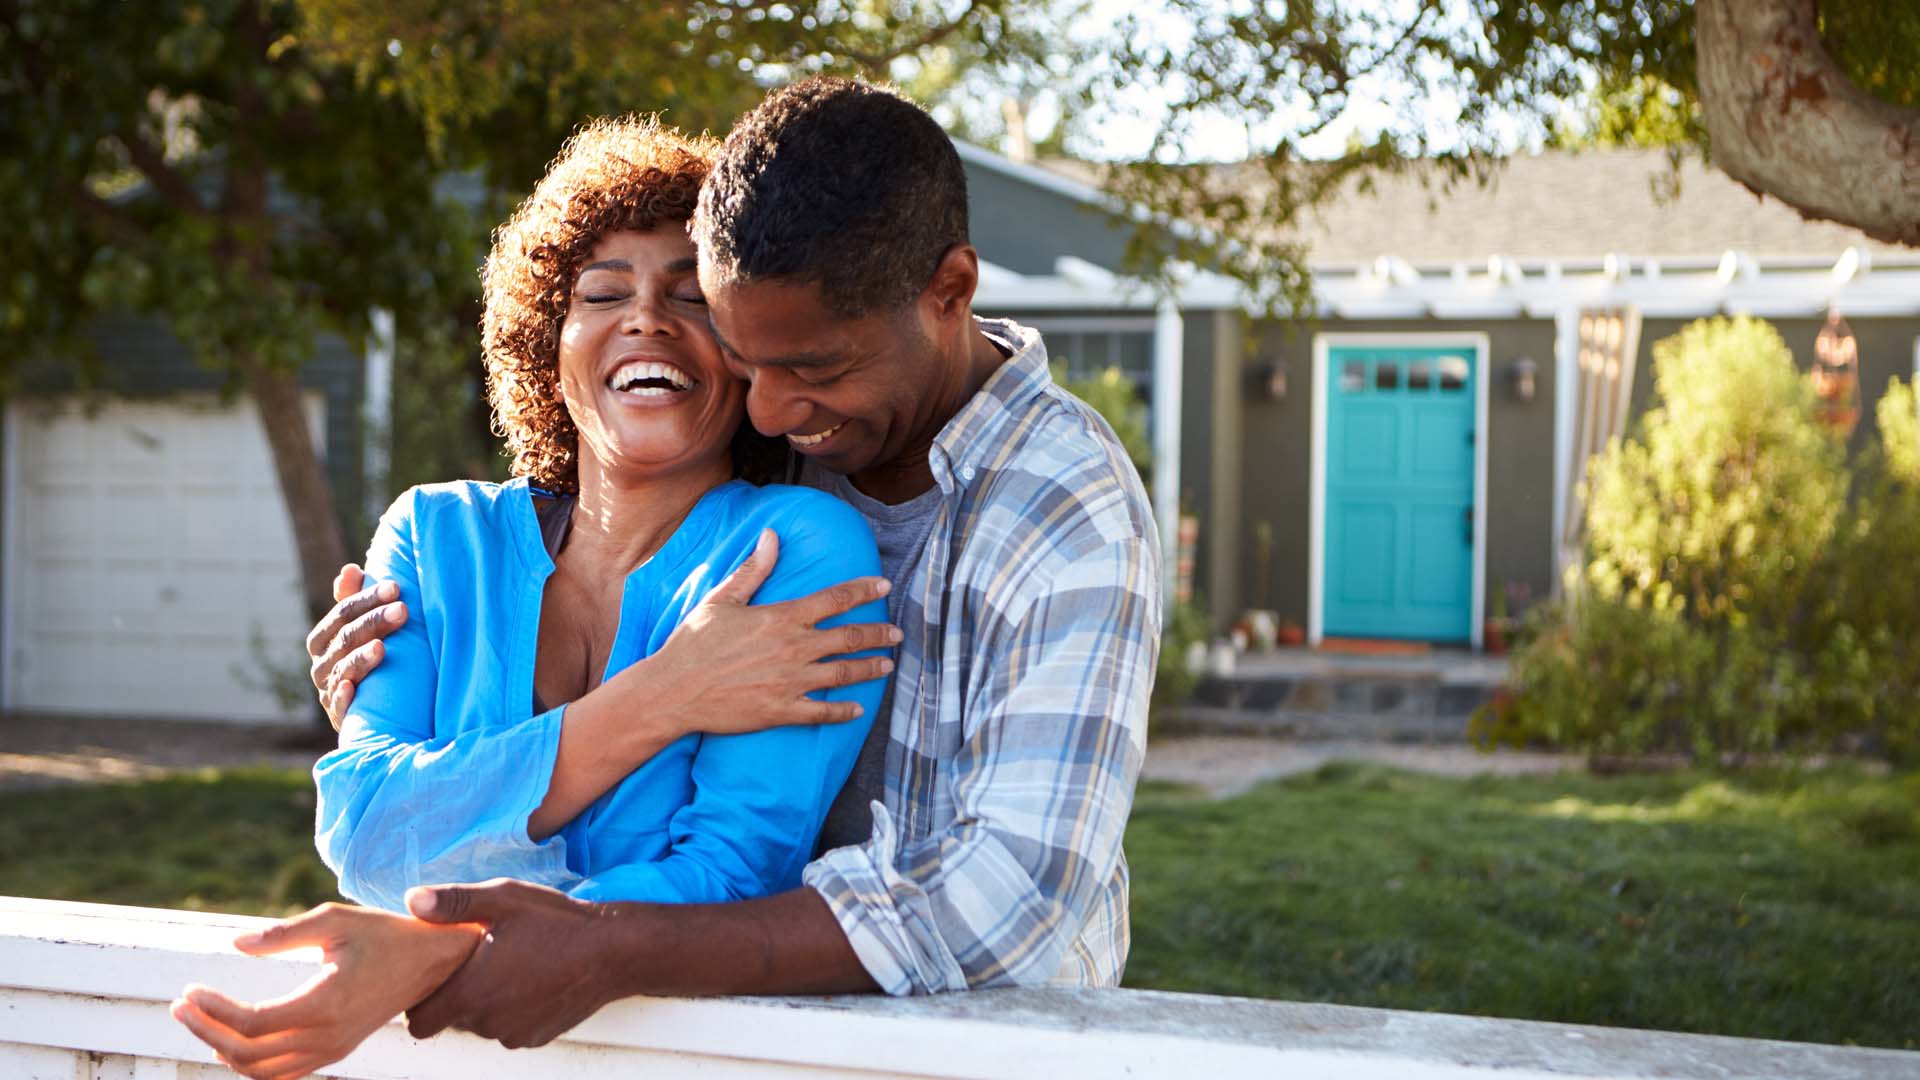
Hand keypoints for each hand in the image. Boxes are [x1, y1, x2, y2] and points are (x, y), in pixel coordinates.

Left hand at [169, 902, 482, 1079]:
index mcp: (326, 1003)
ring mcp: (333, 1050)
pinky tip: (233, 1038)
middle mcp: (328, 1036)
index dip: (212, 1010)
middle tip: (182, 1005)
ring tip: (200, 1020)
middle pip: (248, 1054)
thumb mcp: (336, 920)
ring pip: (261, 1072)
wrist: (434, 962)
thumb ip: (283, 935)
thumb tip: (235, 944)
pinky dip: (250, 1062)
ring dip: (223, 1050)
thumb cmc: (385, 935)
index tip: (189, 990)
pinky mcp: (336, 1052)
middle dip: (206, 1031)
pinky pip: (281, 1073)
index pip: (252, 1023)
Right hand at [306, 563, 407, 729]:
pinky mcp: (339, 717)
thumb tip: (350, 569)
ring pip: (342, 669)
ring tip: (382, 646)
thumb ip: (356, 600)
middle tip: (403, 610)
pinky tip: (351, 687)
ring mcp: (329, 691)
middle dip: (373, 622)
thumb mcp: (366, 630)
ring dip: (362, 657)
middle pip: (345, 638)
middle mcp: (321, 664)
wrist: (379, 713)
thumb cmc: (372, 660)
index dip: (367, 599)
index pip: (342, 613)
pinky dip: (342, 696)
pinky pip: (337, 706)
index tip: (396, 587)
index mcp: (324, 639)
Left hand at [403, 880, 626, 1047]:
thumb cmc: (557, 922)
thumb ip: (452, 903)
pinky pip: (510, 1028)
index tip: (436, 975)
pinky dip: (512, 1010)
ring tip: (508, 966)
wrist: (614, 951)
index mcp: (470, 992)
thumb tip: (411, 900)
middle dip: (456, 996)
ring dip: (486, 1003)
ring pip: (482, 1024)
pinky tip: (531, 980)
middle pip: (450, 1021)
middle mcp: (488, 1022)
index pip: (418, 1022)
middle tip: (477, 961)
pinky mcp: (537, 1037)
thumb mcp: (502, 898)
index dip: (420, 1000)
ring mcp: (514, 1033)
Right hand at [618, 528, 899, 736]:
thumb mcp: (722, 599)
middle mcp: (793, 649)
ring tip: (887, 665)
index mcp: (781, 617)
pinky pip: (823, 712)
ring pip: (843, 674)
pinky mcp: (782, 711)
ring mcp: (790, 683)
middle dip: (878, 634)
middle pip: (849, 638)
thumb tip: (772, 536)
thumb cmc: (693, 643)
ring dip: (870, 669)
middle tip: (897, 633)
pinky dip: (844, 711)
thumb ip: (754, 570)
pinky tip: (858, 709)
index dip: (863, 590)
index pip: (834, 599)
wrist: (672, 691)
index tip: (884, 586)